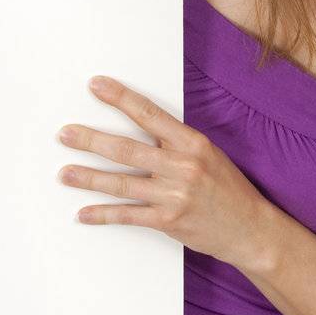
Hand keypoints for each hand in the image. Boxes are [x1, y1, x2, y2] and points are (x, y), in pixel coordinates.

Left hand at [57, 75, 278, 270]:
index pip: (149, 113)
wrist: (250, 229)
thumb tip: (140, 128)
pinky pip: (128, 215)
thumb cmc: (228, 188)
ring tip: (65, 173)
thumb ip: (175, 142)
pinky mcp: (168, 222)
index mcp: (191, 142)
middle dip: (91, 140)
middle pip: (126, 149)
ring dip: (89, 177)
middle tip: (65, 134)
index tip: (96, 86)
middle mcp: (181, 166)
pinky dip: (103, 214)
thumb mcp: (207, 154)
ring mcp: (173, 195)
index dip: (120, 98)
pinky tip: (84, 213)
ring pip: (121, 183)